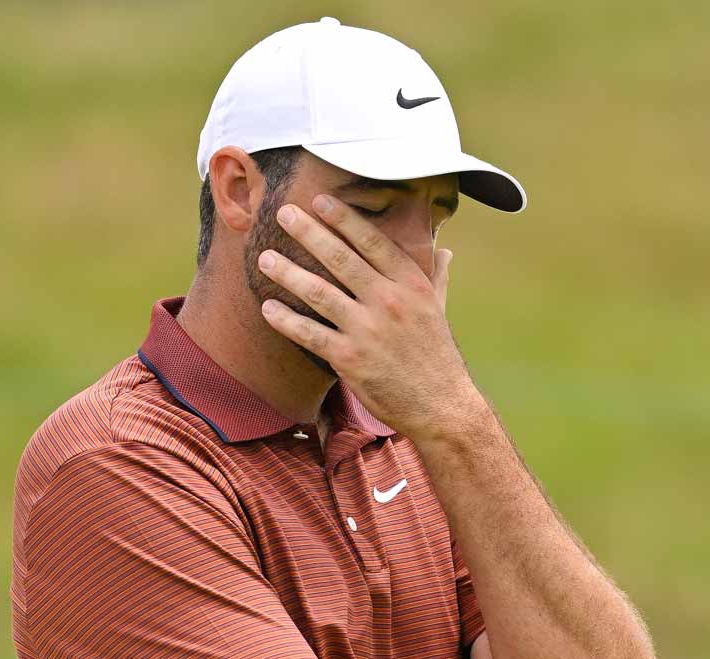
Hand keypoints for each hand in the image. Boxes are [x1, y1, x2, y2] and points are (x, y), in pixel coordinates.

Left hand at [256, 196, 479, 442]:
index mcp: (411, 285)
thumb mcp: (440, 310)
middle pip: (341, 258)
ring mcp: (368, 330)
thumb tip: (444, 252)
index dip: (344, 219)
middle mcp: (389, 301)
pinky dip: (286, 321)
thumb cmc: (438, 356)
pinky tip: (268, 308)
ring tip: (265, 259)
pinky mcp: (350, 359)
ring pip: (319, 292)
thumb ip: (436, 277)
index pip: (373, 242)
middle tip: (283, 213)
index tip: (320, 201)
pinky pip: (310, 334)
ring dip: (288, 273)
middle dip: (308, 232)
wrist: (441, 406)